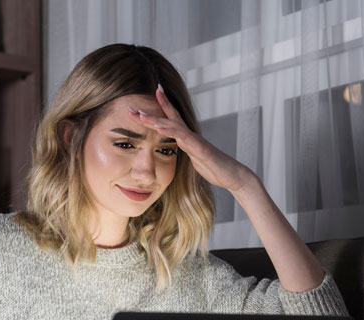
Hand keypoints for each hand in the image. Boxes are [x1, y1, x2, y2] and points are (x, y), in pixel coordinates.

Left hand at [129, 85, 256, 193]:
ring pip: (173, 125)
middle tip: (131, 106)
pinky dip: (170, 131)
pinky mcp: (200, 148)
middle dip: (149, 112)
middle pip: (167, 119)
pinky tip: (159, 128)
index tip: (144, 100)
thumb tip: (176, 150)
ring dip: (155, 120)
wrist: (232, 175)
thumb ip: (185, 152)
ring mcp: (195, 140)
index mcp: (187, 138)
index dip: (159, 107)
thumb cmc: (214, 168)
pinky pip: (183, 138)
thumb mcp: (194, 160)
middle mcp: (190, 135)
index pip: (170, 119)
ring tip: (140, 115)